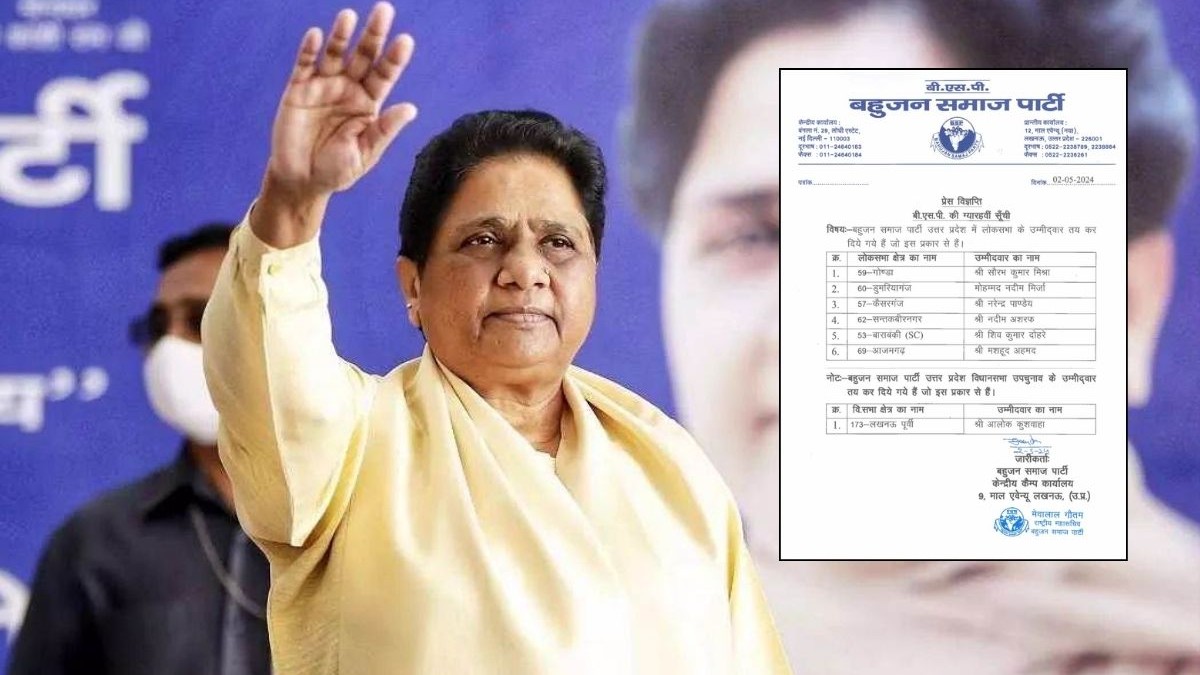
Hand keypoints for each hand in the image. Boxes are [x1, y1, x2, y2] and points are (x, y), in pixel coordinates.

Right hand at [267, 2, 416, 197]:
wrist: (302, 180)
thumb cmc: (337, 169)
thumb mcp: (365, 153)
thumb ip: (384, 130)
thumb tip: (411, 108)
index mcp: (369, 103)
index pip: (385, 75)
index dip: (394, 59)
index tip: (405, 41)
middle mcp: (348, 88)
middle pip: (364, 56)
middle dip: (373, 34)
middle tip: (385, 10)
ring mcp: (323, 86)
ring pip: (335, 54)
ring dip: (341, 35)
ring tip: (349, 16)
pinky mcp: (298, 89)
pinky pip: (304, 65)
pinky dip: (309, 50)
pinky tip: (316, 35)